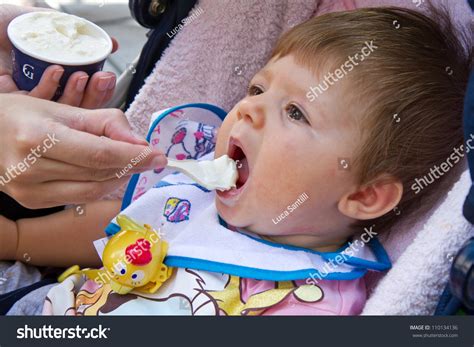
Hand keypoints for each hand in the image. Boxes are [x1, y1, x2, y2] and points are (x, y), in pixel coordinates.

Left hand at [0, 4, 118, 108]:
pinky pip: (35, 104)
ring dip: (77, 95)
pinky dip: (50, 88)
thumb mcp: (44, 24)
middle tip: (104, 79)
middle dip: (94, 96)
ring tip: (85, 76)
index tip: (108, 76)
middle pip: (75, 108)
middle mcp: (39, 94)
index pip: (81, 95)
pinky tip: (57, 71)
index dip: (98, 90)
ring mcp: (25, 103)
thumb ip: (75, 34)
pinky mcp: (10, 104)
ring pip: (59, 112)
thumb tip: (109, 43)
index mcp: (50, 81)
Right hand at [0, 94, 167, 207]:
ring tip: (131, 164)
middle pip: (99, 173)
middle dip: (131, 165)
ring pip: (92, 191)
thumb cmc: (22, 116)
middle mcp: (31, 168)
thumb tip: (141, 142)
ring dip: (119, 178)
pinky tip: (109, 175)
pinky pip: (79, 198)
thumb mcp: (64, 109)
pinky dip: (100, 187)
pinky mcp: (32, 203)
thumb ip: (106, 123)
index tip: (159, 156)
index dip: (134, 156)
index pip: (100, 153)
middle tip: (150, 158)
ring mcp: (29, 191)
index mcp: (38, 137)